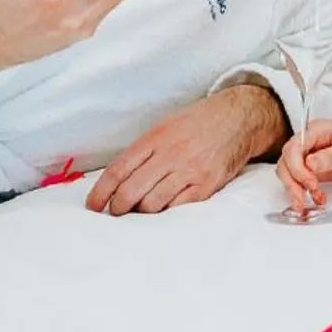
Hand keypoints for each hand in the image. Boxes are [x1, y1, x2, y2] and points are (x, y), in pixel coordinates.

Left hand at [86, 84, 284, 215]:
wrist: (237, 119)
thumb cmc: (196, 124)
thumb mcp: (164, 127)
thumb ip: (143, 151)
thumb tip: (118, 180)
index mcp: (155, 138)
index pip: (119, 170)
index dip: (101, 192)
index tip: (93, 206)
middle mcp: (170, 154)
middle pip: (131, 191)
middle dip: (118, 207)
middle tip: (116, 212)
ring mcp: (189, 171)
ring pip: (152, 204)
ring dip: (142, 211)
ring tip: (142, 209)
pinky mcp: (207, 185)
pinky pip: (177, 208)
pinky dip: (166, 212)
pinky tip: (164, 209)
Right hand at [276, 117, 331, 211]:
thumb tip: (309, 163)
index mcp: (317, 130)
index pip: (294, 148)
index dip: (297, 168)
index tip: (310, 182)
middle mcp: (310, 142)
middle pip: (286, 162)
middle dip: (292, 182)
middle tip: (303, 199)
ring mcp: (311, 155)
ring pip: (290, 173)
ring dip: (296, 189)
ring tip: (311, 202)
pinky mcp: (316, 168)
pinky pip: (302, 181)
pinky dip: (306, 192)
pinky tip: (319, 198)